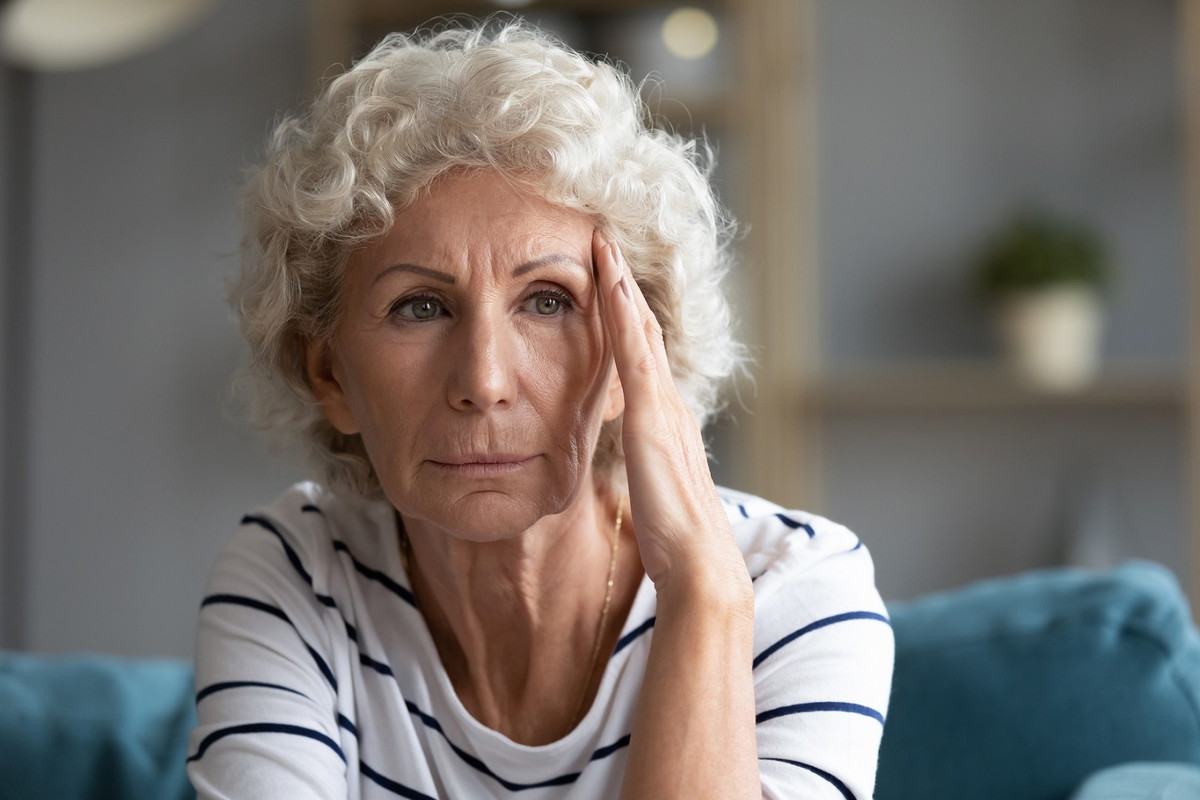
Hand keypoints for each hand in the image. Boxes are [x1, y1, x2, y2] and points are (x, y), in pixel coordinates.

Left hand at [593, 231, 746, 593]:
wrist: (701, 563)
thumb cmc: (677, 539)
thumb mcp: (655, 491)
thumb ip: (646, 467)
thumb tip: (637, 466)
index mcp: (667, 420)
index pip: (643, 354)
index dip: (626, 314)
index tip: (608, 278)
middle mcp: (670, 403)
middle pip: (644, 329)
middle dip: (624, 282)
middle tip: (603, 239)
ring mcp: (664, 405)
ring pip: (640, 329)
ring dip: (620, 282)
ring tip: (601, 242)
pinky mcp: (653, 416)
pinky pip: (633, 351)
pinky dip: (620, 312)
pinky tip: (606, 280)